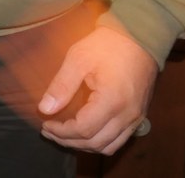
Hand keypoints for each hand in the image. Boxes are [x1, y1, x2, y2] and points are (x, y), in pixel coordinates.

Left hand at [37, 25, 157, 153]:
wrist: (139, 37)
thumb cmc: (106, 45)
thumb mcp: (78, 59)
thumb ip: (61, 86)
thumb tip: (44, 109)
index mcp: (112, 101)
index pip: (83, 130)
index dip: (61, 132)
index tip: (44, 124)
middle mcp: (127, 115)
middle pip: (96, 143)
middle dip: (69, 141)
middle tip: (49, 131)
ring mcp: (136, 117)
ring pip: (109, 146)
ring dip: (84, 145)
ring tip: (63, 134)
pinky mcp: (139, 115)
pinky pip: (119, 139)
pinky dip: (100, 141)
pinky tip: (84, 131)